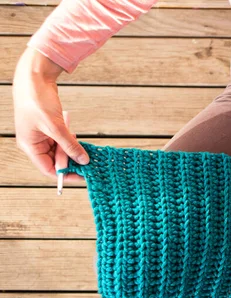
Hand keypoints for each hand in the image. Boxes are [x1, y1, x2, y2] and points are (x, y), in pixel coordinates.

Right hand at [13, 47, 86, 180]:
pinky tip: (73, 132)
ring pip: (60, 150)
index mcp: (30, 146)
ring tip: (80, 142)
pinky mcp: (48, 126)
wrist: (33, 76)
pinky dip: (70, 138)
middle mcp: (34, 143)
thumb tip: (83, 161)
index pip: (49, 169)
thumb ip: (70, 145)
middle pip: (56, 161)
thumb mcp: (56, 126)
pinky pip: (61, 139)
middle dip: (71, 159)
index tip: (84, 176)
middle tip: (87, 158)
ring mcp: (41, 135)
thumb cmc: (37, 99)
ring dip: (72, 148)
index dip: (67, 174)